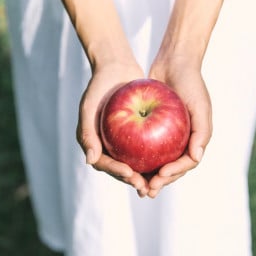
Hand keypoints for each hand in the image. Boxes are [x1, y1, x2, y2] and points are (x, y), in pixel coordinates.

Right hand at [76, 61, 150, 196]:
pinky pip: (146, 149)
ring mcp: (121, 142)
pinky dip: (154, 158)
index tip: (130, 173)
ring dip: (145, 176)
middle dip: (133, 180)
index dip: (117, 172)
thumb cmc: (98, 86)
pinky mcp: (136, 135)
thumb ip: (87, 134)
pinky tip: (168, 163)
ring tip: (158, 183)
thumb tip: (90, 161)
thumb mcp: (88, 108)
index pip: (104, 164)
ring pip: (134, 163)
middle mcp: (107, 146)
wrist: (115, 68)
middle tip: (147, 187)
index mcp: (93, 144)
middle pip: (120, 169)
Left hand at [147, 58, 212, 197]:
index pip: (185, 164)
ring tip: (133, 182)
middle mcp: (182, 142)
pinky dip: (136, 155)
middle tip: (144, 189)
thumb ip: (201, 132)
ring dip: (146, 174)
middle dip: (158, 181)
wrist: (174, 62)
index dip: (173, 174)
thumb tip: (196, 158)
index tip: (159, 176)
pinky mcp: (152, 129)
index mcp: (195, 141)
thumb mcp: (200, 106)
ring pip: (155, 161)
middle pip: (170, 168)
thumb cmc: (191, 84)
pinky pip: (143, 146)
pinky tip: (124, 162)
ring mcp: (167, 136)